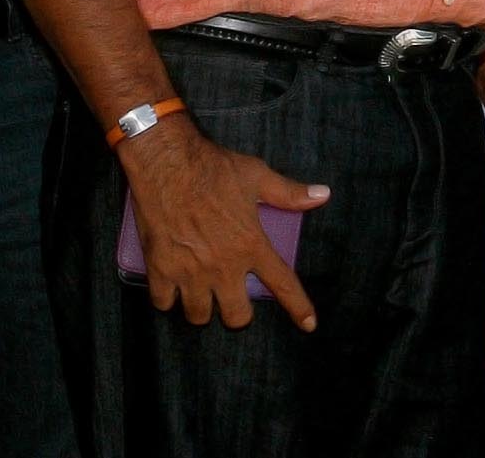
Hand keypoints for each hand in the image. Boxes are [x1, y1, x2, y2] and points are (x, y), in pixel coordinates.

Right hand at [115, 115, 326, 331]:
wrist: (167, 161)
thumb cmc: (214, 167)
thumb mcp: (257, 176)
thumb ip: (288, 193)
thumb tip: (323, 195)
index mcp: (251, 245)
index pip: (282, 284)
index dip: (298, 307)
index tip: (309, 324)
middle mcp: (223, 266)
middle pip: (236, 317)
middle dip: (236, 313)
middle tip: (231, 297)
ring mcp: (190, 271)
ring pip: (198, 316)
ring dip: (201, 307)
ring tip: (201, 293)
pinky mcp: (160, 269)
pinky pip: (163, 303)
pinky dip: (167, 298)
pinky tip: (171, 286)